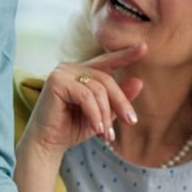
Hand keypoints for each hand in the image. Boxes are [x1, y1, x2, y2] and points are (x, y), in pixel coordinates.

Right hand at [19, 46, 146, 156]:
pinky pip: (85, 96)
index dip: (125, 55)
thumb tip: (139, 82)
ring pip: (97, 89)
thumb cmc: (71, 129)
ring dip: (106, 114)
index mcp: (81, 73)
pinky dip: (94, 114)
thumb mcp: (101, 114)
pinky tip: (97, 129)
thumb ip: (117, 99)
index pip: (107, 61)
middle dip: (120, 102)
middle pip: (106, 80)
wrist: (46, 144)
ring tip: (107, 135)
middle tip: (131, 121)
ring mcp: (62, 72)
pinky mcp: (56, 81)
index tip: (145, 48)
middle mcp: (71, 68)